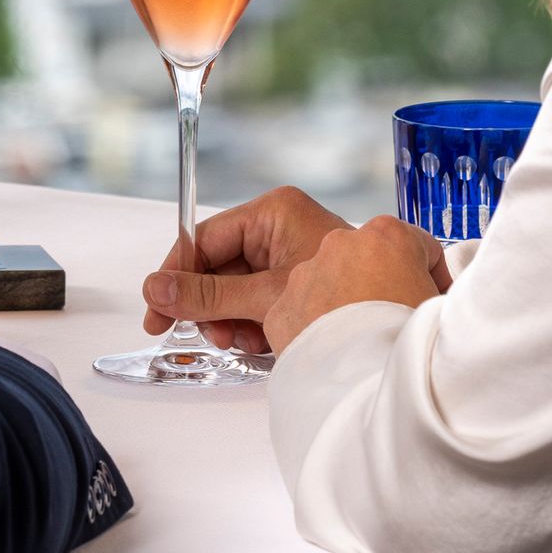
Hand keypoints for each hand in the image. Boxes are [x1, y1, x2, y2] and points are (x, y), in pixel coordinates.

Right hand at [142, 186, 350, 356]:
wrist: (395, 333)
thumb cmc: (346, 304)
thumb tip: (156, 289)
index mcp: (274, 212)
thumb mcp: (265, 298)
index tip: (157, 307)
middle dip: (213, 306)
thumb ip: (207, 295)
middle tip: (213, 336)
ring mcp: (291, 254)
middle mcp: (281, 227)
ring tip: (247, 339)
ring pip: (237, 288)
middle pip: (219, 266)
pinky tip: (265, 339)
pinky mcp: (300, 279)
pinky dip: (255, 323)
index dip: (178, 274)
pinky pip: (259, 298)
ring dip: (233, 319)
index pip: (205, 238)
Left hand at [264, 216, 448, 355]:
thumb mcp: (443, 309)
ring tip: (362, 348)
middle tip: (392, 328)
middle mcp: (339, 245)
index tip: (428, 303)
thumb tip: (431, 303)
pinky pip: (300, 318)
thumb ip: (432, 292)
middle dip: (377, 289)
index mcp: (386, 236)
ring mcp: (304, 277)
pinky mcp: (280, 312)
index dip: (427, 277)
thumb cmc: (413, 346)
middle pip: (364, 264)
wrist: (371, 388)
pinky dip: (314, 334)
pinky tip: (335, 359)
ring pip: (327, 288)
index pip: (413, 245)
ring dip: (342, 310)